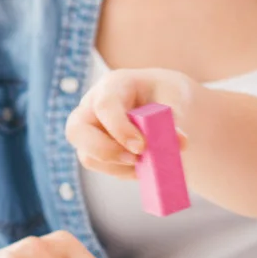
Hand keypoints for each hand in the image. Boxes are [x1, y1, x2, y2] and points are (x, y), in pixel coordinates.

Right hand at [65, 68, 194, 180]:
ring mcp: (89, 129)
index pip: (105, 106)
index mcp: (113, 85)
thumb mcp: (175, 96)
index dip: (120, 129)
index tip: (141, 147)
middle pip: (77, 131)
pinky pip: (102, 168)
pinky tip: (143, 167)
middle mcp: (92, 106)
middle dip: (105, 150)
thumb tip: (179, 142)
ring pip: (88, 156)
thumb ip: (174, 117)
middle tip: (135, 159)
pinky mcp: (93, 150)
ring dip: (118, 166)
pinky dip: (123, 172)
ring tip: (147, 163)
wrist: (162, 98)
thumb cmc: (165, 92)